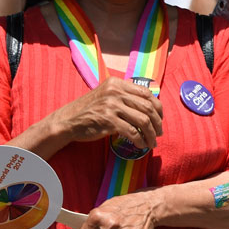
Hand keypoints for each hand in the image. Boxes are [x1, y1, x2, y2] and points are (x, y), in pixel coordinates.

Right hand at [48, 76, 163, 149]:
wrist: (67, 121)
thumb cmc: (89, 110)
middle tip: (159, 133)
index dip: (158, 107)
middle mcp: (115, 92)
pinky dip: (140, 140)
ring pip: (143, 120)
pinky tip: (141, 145)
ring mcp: (111, 106)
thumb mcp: (107, 95)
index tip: (160, 118)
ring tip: (153, 142)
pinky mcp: (108, 120)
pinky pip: (132, 132)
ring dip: (151, 134)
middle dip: (157, 123)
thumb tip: (150, 106)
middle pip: (148, 107)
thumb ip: (125, 96)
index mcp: (117, 84)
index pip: (146, 93)